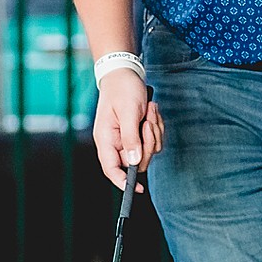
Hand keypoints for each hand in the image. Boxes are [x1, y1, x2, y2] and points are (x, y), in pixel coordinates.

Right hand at [92, 69, 163, 191]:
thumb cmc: (122, 89)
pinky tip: (151, 112)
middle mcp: (115, 142)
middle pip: (137, 161)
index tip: (138, 189)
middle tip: (147, 122)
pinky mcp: (138, 133)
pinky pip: (153, 140)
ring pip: (148, 151)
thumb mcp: (128, 112)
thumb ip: (131, 138)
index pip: (111, 170)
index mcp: (105, 140)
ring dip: (154, 131)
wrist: (126, 73)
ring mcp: (127, 138)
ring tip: (149, 111)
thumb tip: (135, 162)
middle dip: (148, 143)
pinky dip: (156, 127)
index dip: (123, 182)